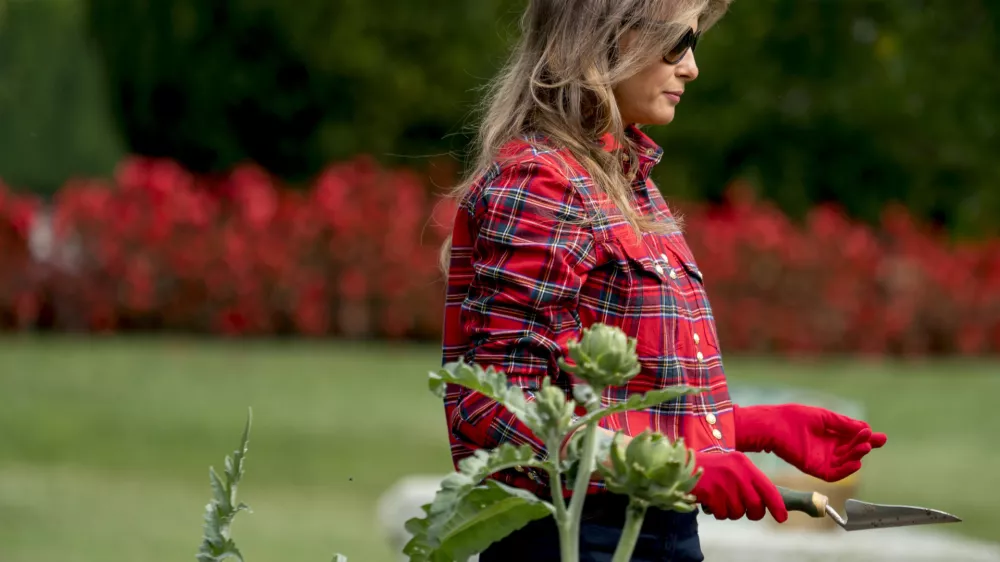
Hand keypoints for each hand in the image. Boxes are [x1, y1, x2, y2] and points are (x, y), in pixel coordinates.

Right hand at [691, 451, 787, 521]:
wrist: (681, 464)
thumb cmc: (710, 468)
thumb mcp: (732, 466)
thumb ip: (749, 481)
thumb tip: (765, 503)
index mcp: (744, 464)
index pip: (768, 488)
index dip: (777, 506)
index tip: (782, 518)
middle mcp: (737, 472)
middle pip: (755, 506)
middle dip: (751, 513)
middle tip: (743, 510)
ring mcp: (724, 483)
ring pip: (737, 512)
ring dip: (729, 511)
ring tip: (720, 499)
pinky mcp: (711, 493)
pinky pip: (721, 514)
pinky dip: (716, 511)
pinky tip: (710, 500)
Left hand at [734, 404, 887, 482]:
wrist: (774, 425)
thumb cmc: (795, 417)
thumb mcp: (824, 417)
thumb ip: (843, 424)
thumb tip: (866, 426)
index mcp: (830, 434)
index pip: (853, 438)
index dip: (866, 438)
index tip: (879, 436)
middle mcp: (828, 448)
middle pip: (852, 450)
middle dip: (864, 445)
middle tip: (875, 440)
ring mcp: (822, 459)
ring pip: (845, 461)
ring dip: (857, 456)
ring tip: (864, 447)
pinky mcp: (814, 468)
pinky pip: (834, 474)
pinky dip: (845, 470)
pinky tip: (855, 463)